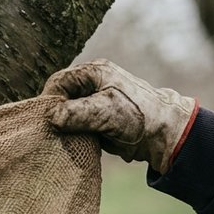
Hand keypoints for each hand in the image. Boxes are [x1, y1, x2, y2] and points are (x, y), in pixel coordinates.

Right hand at [42, 60, 196, 173]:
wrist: (163, 134)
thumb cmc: (138, 116)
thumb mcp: (104, 111)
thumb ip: (74, 113)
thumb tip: (50, 117)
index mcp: (94, 72)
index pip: (58, 81)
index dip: (51, 100)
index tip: (51, 120)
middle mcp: (91, 84)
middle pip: (60, 97)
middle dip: (57, 115)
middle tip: (58, 132)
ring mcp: (93, 102)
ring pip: (65, 114)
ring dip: (65, 127)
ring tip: (70, 138)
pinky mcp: (95, 119)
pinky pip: (75, 125)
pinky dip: (73, 134)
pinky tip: (78, 142)